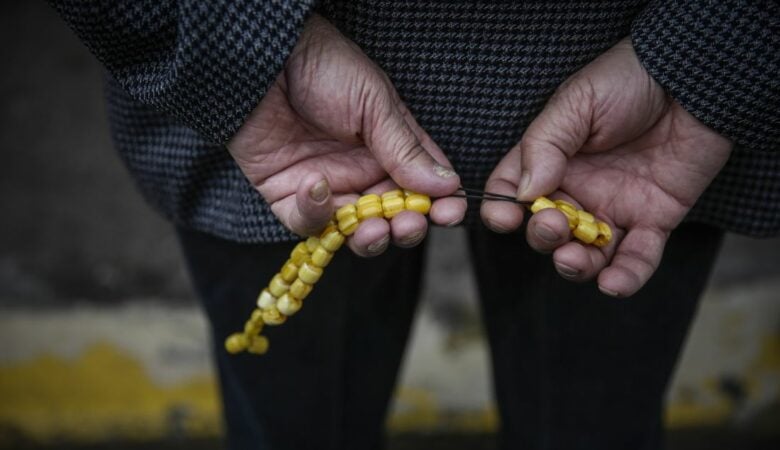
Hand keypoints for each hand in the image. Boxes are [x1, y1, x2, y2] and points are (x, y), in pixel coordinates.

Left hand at [227, 15, 464, 255]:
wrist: (264, 62)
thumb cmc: (324, 68)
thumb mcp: (374, 104)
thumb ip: (406, 149)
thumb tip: (448, 185)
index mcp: (391, 148)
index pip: (424, 186)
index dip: (440, 205)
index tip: (450, 214)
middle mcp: (362, 172)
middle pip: (392, 218)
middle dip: (405, 228)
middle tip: (407, 225)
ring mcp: (328, 187)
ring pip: (354, 233)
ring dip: (368, 236)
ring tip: (373, 228)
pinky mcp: (289, 197)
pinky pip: (308, 223)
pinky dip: (316, 214)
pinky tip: (318, 186)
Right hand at [481, 38, 731, 296]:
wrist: (693, 81)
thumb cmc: (628, 81)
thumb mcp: (576, 103)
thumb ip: (545, 145)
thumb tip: (525, 194)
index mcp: (549, 160)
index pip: (513, 193)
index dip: (503, 210)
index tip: (506, 218)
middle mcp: (577, 190)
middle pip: (546, 230)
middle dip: (543, 236)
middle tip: (553, 224)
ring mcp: (613, 208)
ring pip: (585, 254)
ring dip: (574, 266)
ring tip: (573, 259)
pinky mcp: (653, 221)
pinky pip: (636, 259)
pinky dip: (624, 278)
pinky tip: (612, 284)